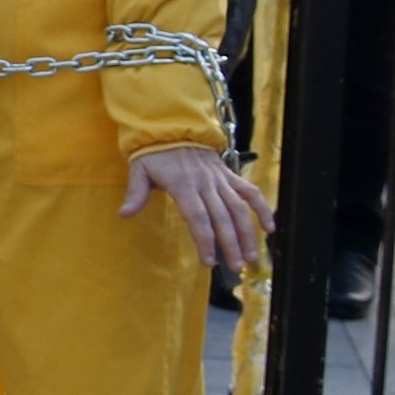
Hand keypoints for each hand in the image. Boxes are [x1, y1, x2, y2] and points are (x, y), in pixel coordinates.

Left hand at [123, 143, 273, 270]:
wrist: (174, 127)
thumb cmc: (154, 153)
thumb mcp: (139, 171)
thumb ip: (135, 194)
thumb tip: (124, 215)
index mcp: (183, 185)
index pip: (198, 218)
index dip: (205, 240)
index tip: (209, 262)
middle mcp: (206, 184)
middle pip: (222, 218)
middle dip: (231, 244)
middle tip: (236, 268)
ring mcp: (221, 180)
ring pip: (239, 208)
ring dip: (248, 234)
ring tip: (251, 258)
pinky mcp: (230, 175)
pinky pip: (250, 192)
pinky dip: (263, 208)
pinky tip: (270, 228)